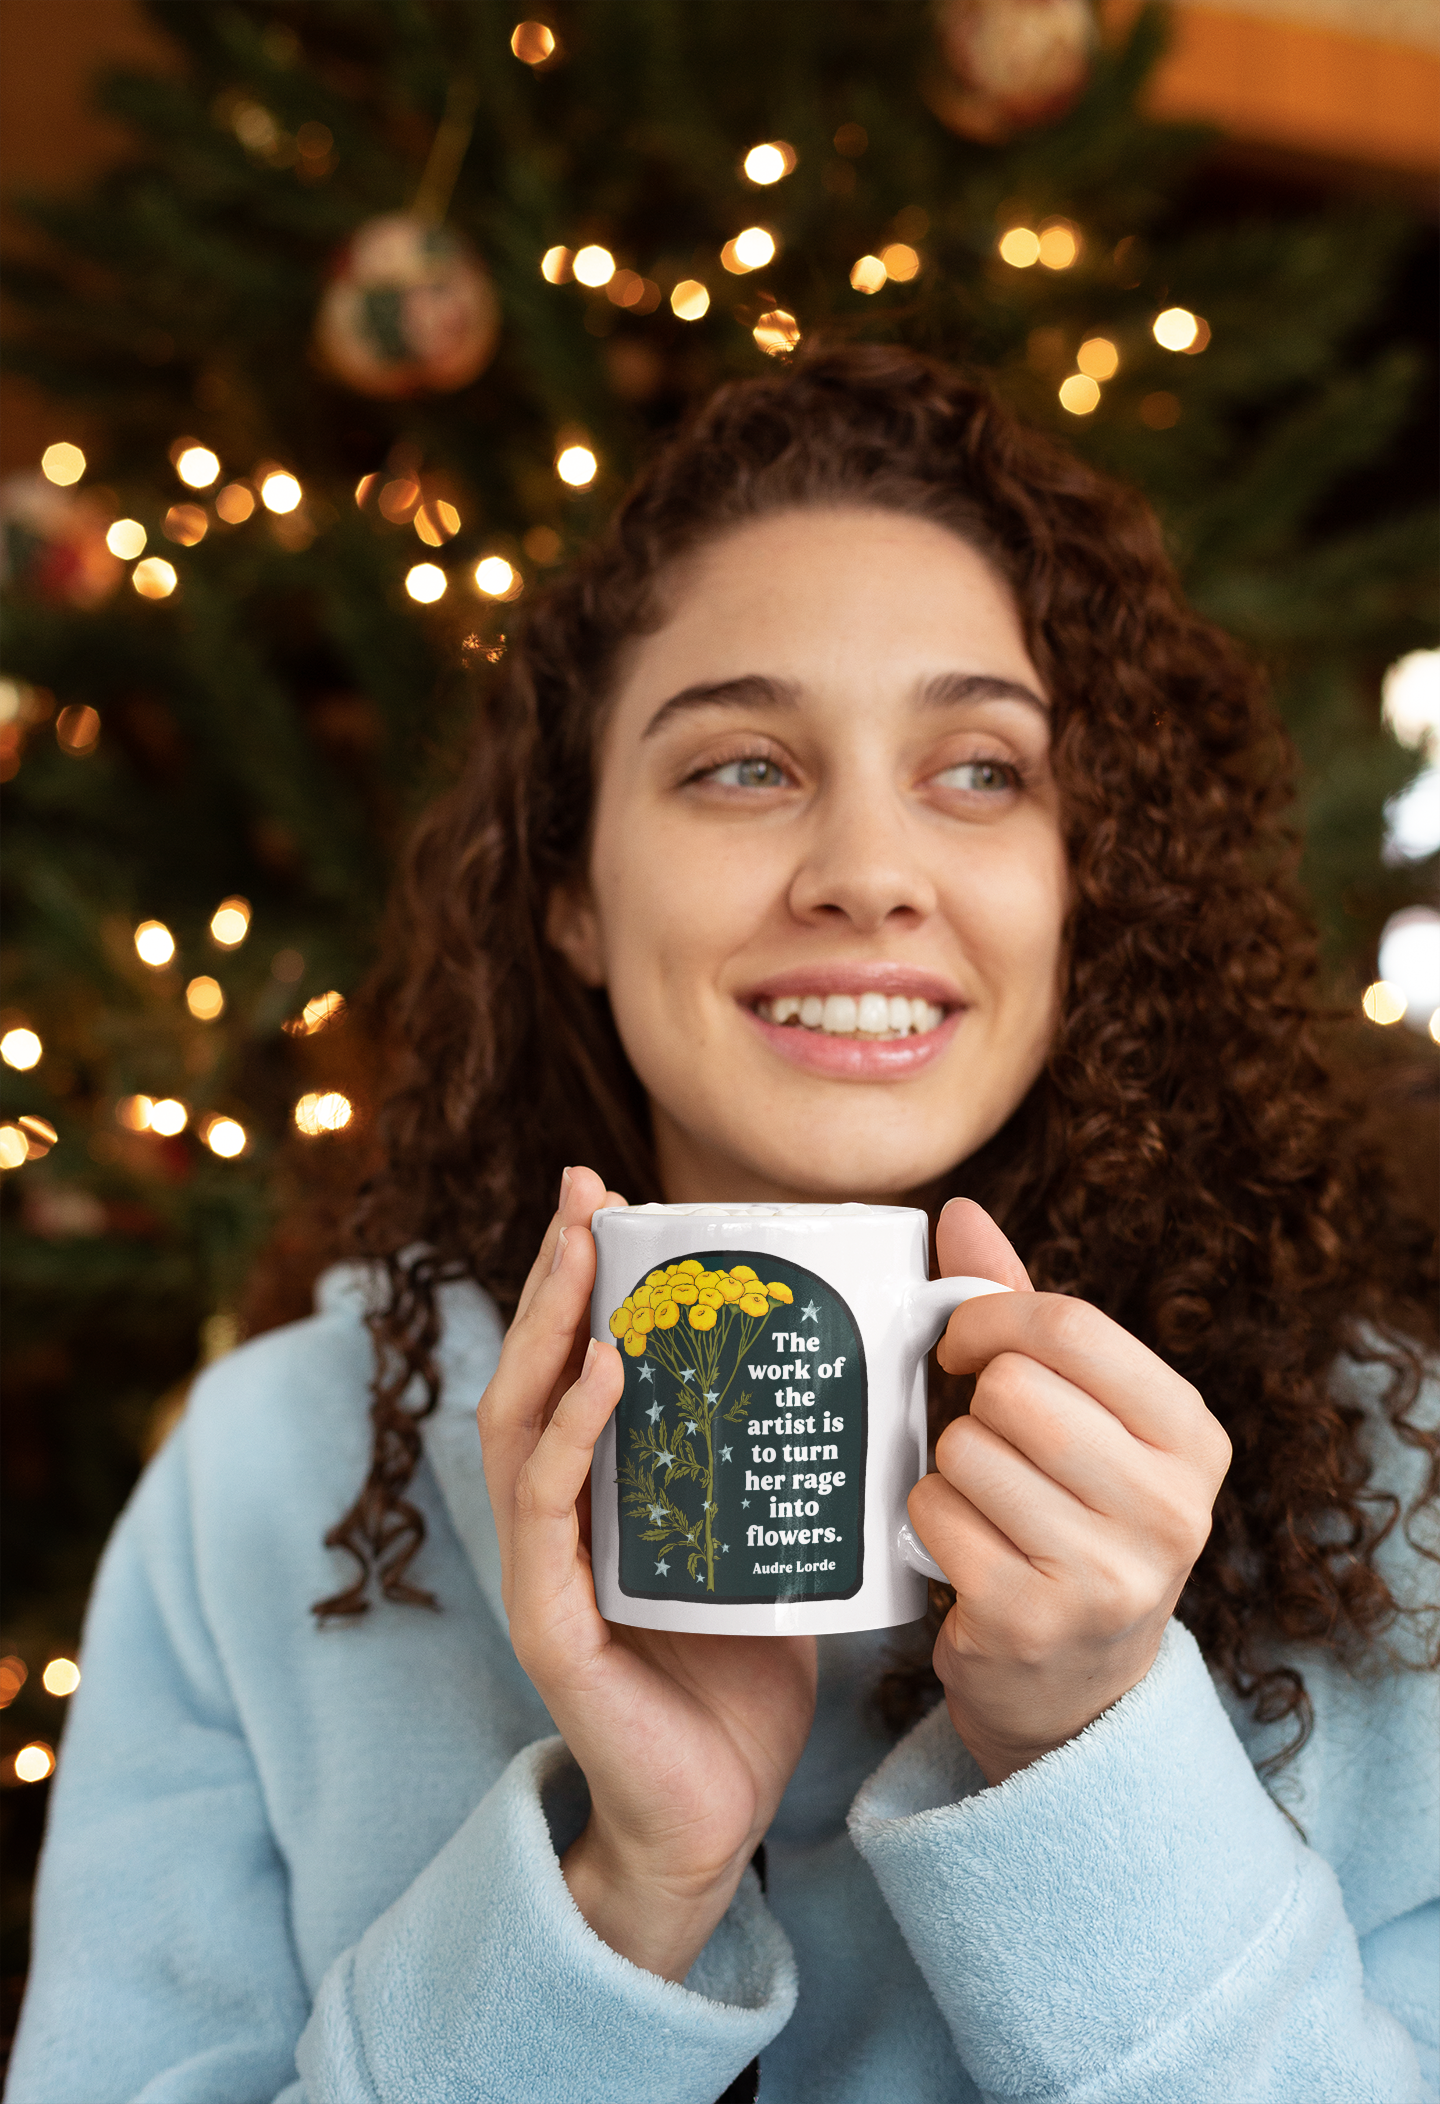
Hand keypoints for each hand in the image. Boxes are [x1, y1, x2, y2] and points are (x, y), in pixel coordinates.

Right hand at [477, 1167, 815, 1980]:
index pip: (577, 1367)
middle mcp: (560, 1519)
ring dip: (547, 1329)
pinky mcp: (552, 1624)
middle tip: (583, 1189)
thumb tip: (855, 1378)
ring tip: (582, 1254)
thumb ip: (777, 1472)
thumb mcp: (769, 1548)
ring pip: (520, 1423)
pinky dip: (570, 1433)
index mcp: (604, 1497)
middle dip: (555, 1274)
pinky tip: (601, 1372)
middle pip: (536, 1371)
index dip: (583, 1282)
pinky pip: (548, 1510)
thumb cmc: (742, 1682)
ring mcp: (545, 1570)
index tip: (611, 1199)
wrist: (719, 1817)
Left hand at [909, 1200, 1231, 1785]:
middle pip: (1013, 1388)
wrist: (1075, 1691)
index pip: (1073, 1326)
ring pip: (964, 1450)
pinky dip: (926, 1523)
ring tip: (985, 1507)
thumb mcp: (1076, 1415)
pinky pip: (932, 1514)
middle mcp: (1169, 1507)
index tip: (962, 1345)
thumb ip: (1023, 1311)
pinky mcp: (1031, 1620)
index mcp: (1191, 1436)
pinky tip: (964, 1553)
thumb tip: (958, 1209)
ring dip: (949, 1469)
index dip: (992, 1318)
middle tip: (986, 1445)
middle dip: (973, 1408)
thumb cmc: (1068, 1516)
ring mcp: (1105, 1573)